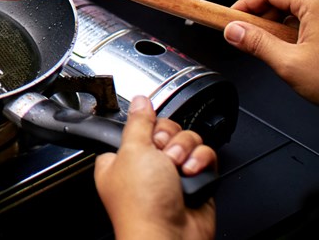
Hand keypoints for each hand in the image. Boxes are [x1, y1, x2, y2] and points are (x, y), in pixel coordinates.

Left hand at [94, 96, 216, 239]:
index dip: (146, 125)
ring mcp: (171, 174)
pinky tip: (191, 174)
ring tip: (177, 168)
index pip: (139, 125)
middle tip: (162, 154)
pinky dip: (201, 162)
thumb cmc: (141, 204)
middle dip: (169, 139)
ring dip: (185, 151)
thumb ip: (138, 122)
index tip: (148, 131)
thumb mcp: (132, 151)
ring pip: (188, 141)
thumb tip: (140, 101)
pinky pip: (205, 156)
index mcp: (122, 158)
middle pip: (167, 130)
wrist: (169, 236)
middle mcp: (147, 165)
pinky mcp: (195, 182)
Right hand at [226, 0, 318, 103]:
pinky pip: (309, 19)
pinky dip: (294, 31)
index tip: (231, 20)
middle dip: (259, 16)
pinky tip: (292, 51)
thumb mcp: (289, 64)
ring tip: (271, 48)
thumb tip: (234, 31)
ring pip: (295, 10)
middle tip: (246, 35)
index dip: (244, 5)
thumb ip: (256, 44)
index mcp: (316, 3)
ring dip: (277, 25)